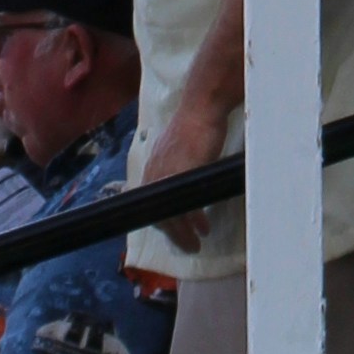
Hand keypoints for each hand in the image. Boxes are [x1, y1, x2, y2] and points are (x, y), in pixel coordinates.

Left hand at [141, 61, 236, 253]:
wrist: (201, 107)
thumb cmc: (193, 125)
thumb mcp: (176, 150)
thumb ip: (173, 166)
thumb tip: (179, 180)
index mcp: (151, 168)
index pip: (150, 204)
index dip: (162, 222)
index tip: (174, 233)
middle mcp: (153, 173)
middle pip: (159, 214)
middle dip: (173, 234)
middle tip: (187, 246)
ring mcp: (166, 174)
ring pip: (171, 214)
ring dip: (183, 233)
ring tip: (195, 242)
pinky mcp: (183, 174)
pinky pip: (186, 206)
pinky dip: (194, 220)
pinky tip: (202, 226)